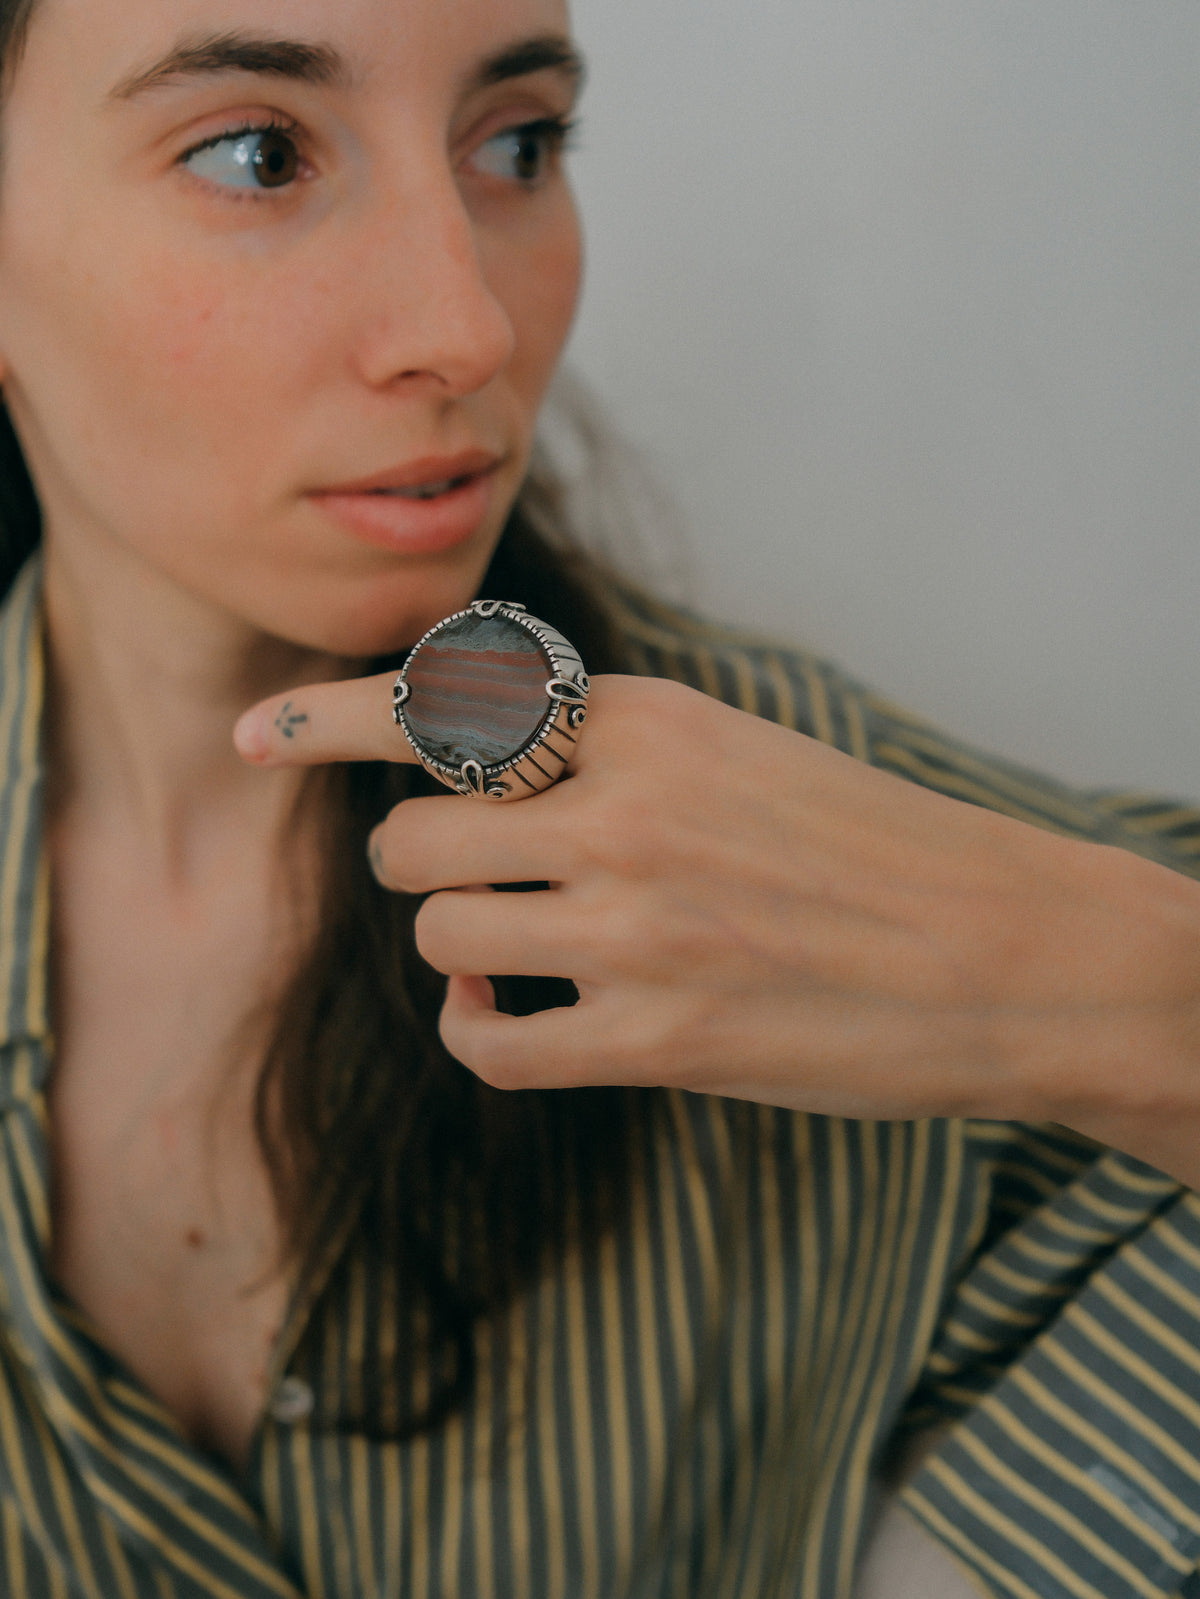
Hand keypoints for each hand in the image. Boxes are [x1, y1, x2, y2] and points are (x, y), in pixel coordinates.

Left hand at [236, 673, 1199, 1174]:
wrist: (995, 947)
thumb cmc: (861, 847)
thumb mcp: (732, 752)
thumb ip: (602, 761)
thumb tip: (466, 797)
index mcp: (645, 722)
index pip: (444, 704)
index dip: (325, 719)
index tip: (252, 732)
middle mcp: (627, 809)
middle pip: (410, 837)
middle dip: (423, 863)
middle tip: (477, 880)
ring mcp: (638, 926)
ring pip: (439, 933)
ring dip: (460, 949)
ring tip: (525, 954)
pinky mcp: (657, 1037)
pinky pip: (487, 1042)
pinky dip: (481, 1033)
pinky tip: (521, 1020)